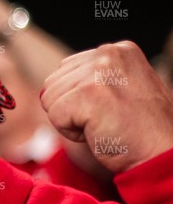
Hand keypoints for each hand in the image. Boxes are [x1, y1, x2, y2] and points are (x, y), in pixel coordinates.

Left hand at [41, 41, 172, 172]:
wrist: (160, 154)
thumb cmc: (138, 131)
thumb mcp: (116, 91)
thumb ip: (87, 81)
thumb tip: (44, 92)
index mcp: (116, 50)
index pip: (64, 71)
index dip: (77, 100)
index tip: (108, 109)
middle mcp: (108, 53)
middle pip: (51, 85)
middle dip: (70, 109)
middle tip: (105, 120)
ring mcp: (99, 71)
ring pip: (49, 100)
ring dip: (70, 122)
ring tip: (103, 125)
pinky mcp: (88, 93)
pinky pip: (55, 116)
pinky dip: (71, 133)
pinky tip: (98, 131)